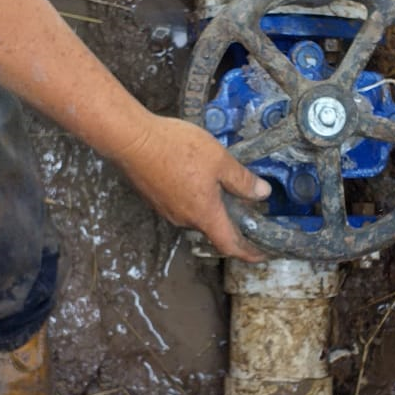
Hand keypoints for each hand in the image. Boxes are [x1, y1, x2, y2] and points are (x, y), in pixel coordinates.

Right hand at [115, 114, 270, 261]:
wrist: (132, 140)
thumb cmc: (178, 149)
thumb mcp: (219, 160)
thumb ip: (242, 180)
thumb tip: (263, 194)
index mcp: (204, 215)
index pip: (229, 245)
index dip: (248, 253)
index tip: (261, 255)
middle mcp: (185, 219)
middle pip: (212, 229)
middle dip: (230, 223)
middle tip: (246, 208)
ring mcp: (167, 210)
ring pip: (196, 215)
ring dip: (210, 208)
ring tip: (222, 189)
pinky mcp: (155, 199)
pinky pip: (182, 205)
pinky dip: (195, 199)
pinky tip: (197, 178)